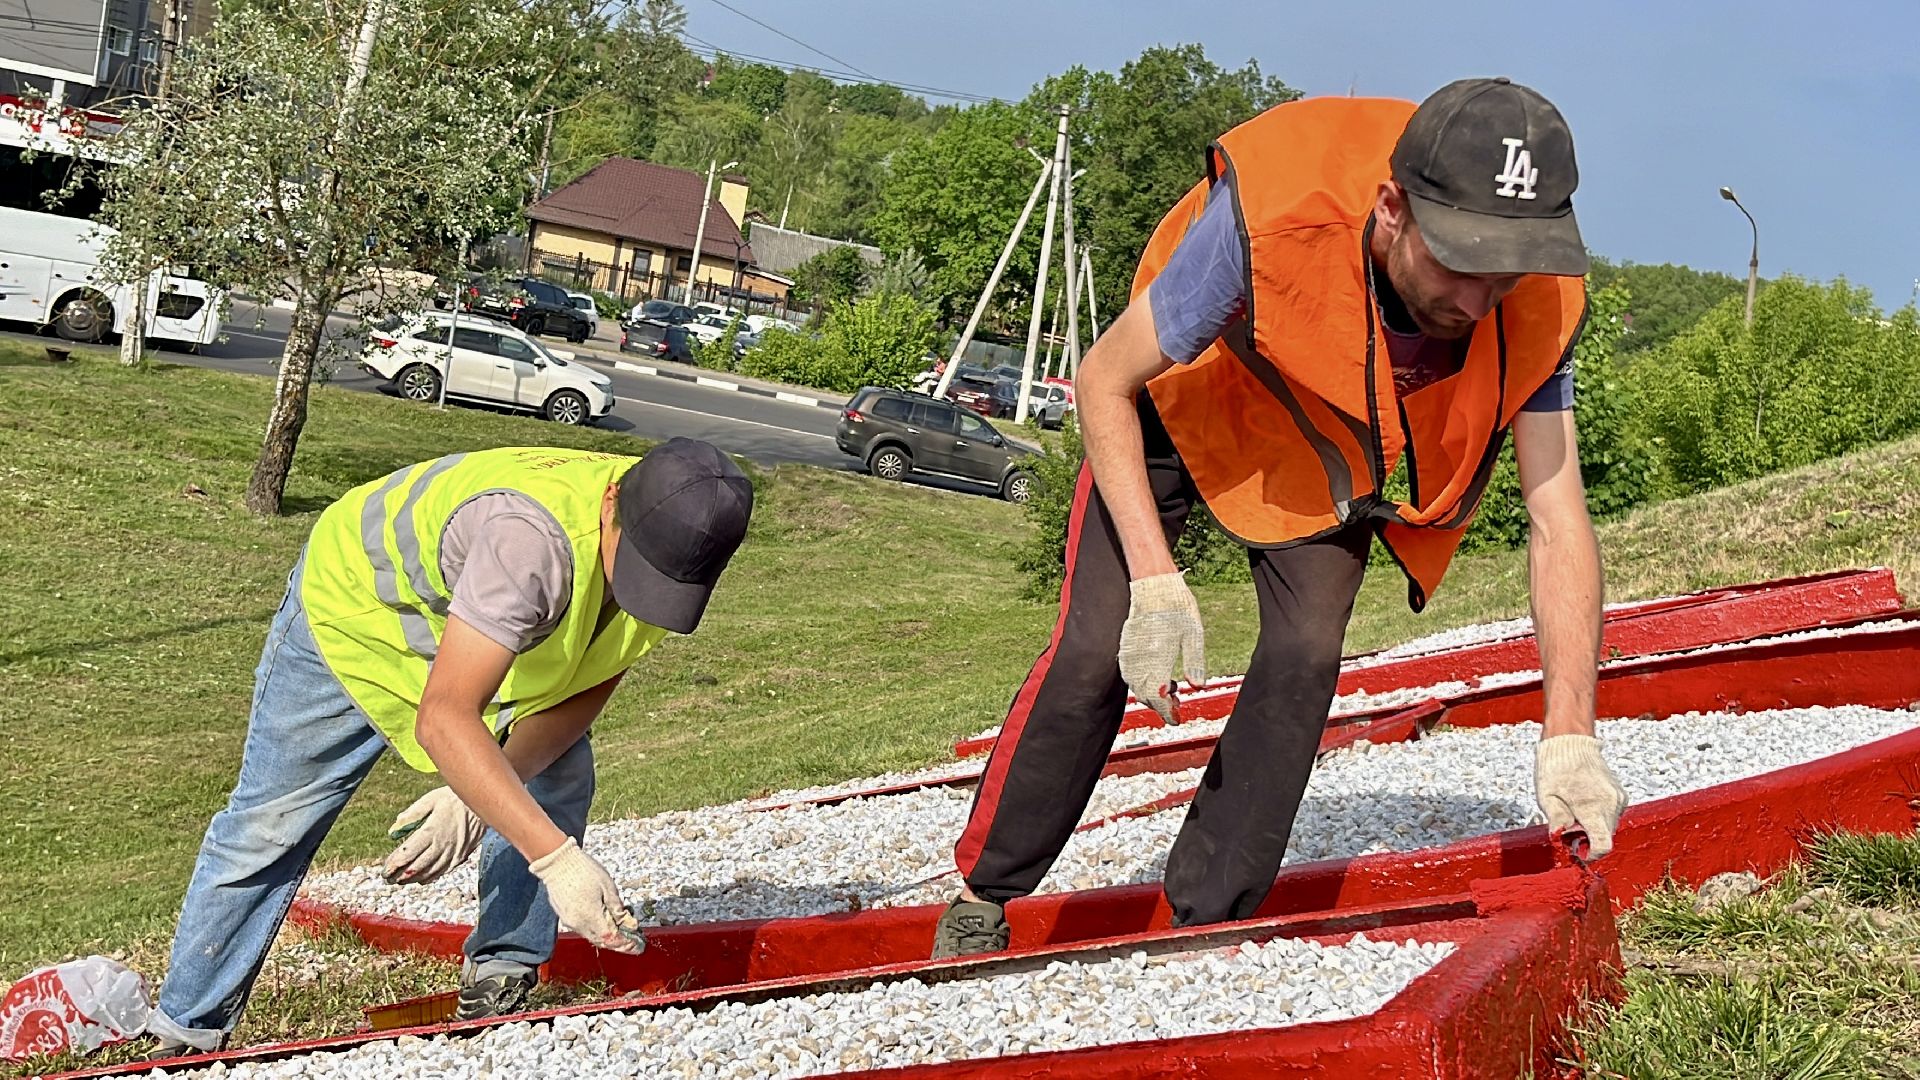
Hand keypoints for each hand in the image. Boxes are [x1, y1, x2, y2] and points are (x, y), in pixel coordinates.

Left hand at [382, 787, 486, 884]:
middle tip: (388, 879)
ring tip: (401, 881)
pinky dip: (430, 877)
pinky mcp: (460, 856)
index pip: (407, 854)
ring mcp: (452, 853)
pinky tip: (421, 879)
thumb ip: (412, 814)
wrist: (484, 804)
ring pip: (428, 872)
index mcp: (431, 831)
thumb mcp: (431, 799)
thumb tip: (394, 828)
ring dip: (413, 879)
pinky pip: (442, 872)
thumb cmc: (455, 798)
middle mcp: (441, 846)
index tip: (385, 870)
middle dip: (399, 875)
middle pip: (415, 867)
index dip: (394, 865)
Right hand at [527, 838, 646, 953]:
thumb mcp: (607, 885)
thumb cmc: (583, 870)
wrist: (557, 862)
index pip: (611, 938)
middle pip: (601, 941)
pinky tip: (604, 923)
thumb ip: (616, 906)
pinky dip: (595, 929)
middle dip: (618, 943)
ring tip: (620, 932)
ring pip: (591, 936)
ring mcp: (569, 921)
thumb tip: (626, 922)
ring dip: (606, 937)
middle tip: (632, 942)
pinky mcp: (564, 917)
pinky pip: (582, 929)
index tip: (637, 944)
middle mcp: (578, 923)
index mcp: (591, 916)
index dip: (625, 944)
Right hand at [1118, 572, 1206, 724]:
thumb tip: (1197, 686)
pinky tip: (1156, 675)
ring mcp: (1130, 653)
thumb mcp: (1194, 635)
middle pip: (1145, 695)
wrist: (1154, 584)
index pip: (1158, 697)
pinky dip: (1142, 681)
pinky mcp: (1126, 646)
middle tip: (1177, 705)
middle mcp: (1140, 659)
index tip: (1176, 718)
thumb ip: (1195, 662)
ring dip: (1150, 694)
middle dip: (1160, 705)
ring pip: (1136, 686)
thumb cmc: (1177, 606)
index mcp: (1157, 659)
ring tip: (1169, 689)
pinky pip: (1130, 673)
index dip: (1167, 712)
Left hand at [1535, 734, 1628, 857]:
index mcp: (1592, 807)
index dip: (1592, 854)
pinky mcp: (1620, 794)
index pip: (1603, 844)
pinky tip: (1584, 803)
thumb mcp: (1546, 796)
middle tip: (1569, 827)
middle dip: (1589, 839)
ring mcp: (1618, 798)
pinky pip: (1612, 814)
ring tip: (1574, 810)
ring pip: (1609, 826)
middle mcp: (1611, 804)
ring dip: (1594, 826)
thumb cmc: (1554, 769)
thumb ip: (1556, 819)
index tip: (1579, 852)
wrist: (1570, 742)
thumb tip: (1560, 837)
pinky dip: (1600, 815)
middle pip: (1605, 836)